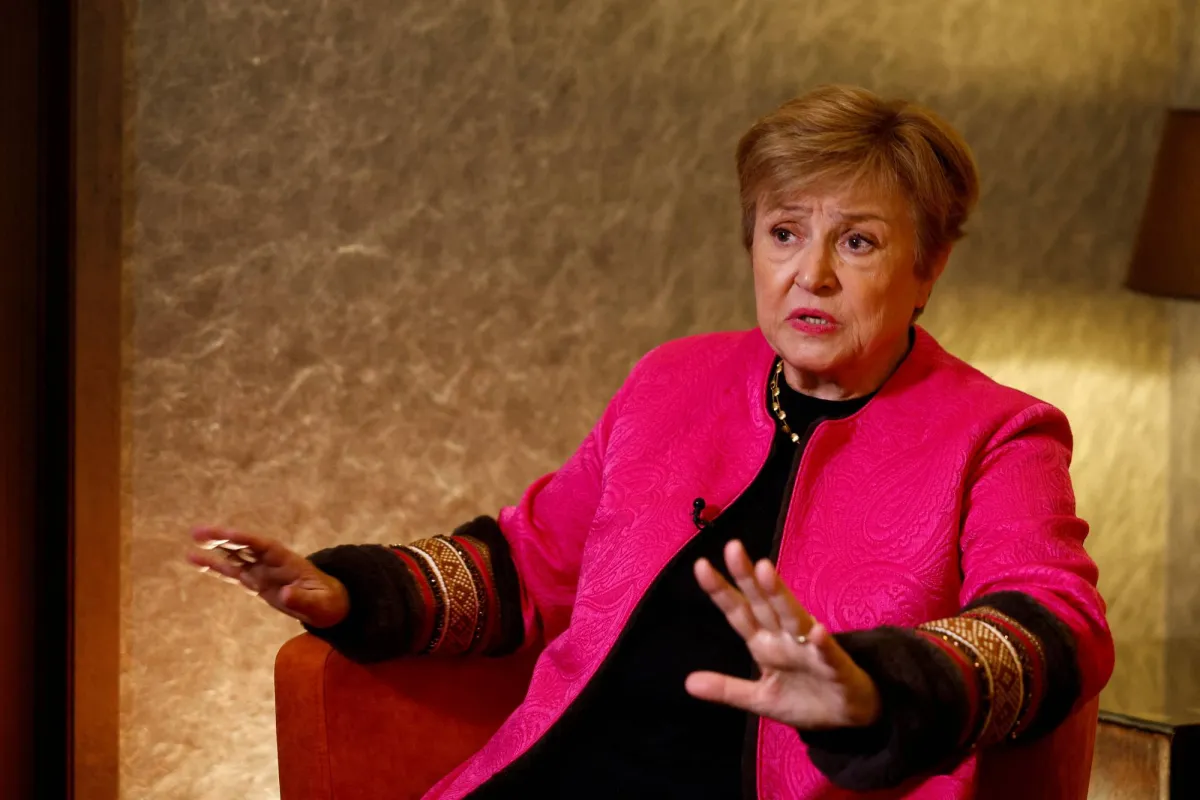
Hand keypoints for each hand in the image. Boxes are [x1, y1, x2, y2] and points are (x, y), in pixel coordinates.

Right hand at [186, 527, 349, 627]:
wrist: (327, 605)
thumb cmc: (326, 602)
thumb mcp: (319, 604)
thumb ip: (302, 599)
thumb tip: (285, 594)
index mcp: (287, 562)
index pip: (263, 546)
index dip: (245, 540)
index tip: (227, 534)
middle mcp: (271, 563)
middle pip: (245, 546)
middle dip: (224, 539)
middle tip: (199, 532)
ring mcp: (261, 571)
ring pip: (234, 557)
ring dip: (215, 550)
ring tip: (193, 544)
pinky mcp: (255, 582)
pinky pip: (232, 573)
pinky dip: (215, 567)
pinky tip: (197, 562)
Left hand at [685, 540, 880, 729]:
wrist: (847, 717)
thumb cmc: (802, 698)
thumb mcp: (760, 699)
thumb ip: (727, 689)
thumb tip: (687, 683)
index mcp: (763, 643)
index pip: (738, 612)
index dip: (720, 591)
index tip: (701, 565)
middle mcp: (784, 637)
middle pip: (762, 603)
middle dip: (747, 577)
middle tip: (732, 548)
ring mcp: (809, 648)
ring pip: (792, 616)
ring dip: (779, 594)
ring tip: (765, 570)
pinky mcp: (835, 666)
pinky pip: (827, 653)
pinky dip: (822, 642)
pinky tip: (817, 631)